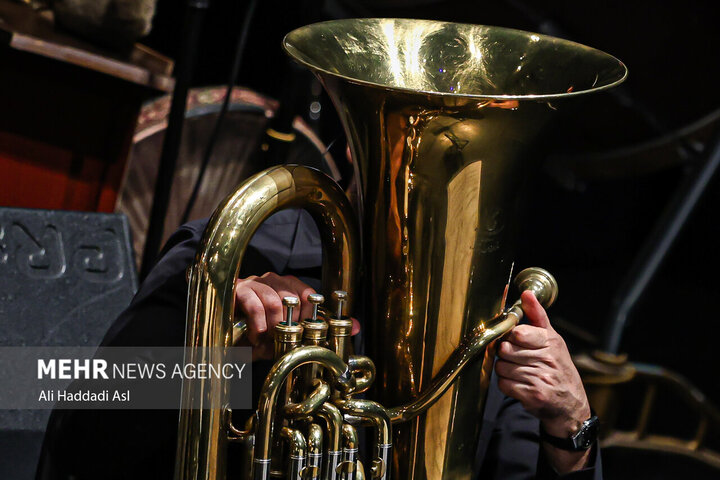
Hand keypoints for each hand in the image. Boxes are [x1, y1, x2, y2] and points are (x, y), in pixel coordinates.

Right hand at [234, 272, 358, 359]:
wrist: (224, 339)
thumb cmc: (259, 335)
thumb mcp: (288, 336)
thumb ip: (318, 330)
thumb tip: (356, 326)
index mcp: (288, 287)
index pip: (309, 293)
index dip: (310, 314)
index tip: (305, 332)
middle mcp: (272, 280)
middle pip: (292, 298)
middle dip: (290, 325)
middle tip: (282, 340)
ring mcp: (254, 283)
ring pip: (274, 301)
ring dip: (273, 327)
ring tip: (266, 341)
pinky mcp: (237, 291)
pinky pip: (254, 304)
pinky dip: (258, 325)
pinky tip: (256, 337)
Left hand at [495, 290, 591, 471]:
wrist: (570, 403)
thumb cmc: (556, 365)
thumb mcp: (551, 338)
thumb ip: (536, 315)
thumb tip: (526, 293)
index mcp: (551, 342)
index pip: (518, 333)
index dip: (511, 336)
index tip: (515, 340)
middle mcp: (547, 360)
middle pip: (505, 350)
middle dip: (506, 353)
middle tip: (516, 357)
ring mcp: (540, 379)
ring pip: (502, 367)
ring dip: (505, 370)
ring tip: (518, 371)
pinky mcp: (532, 396)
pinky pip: (503, 384)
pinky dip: (506, 384)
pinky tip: (518, 383)